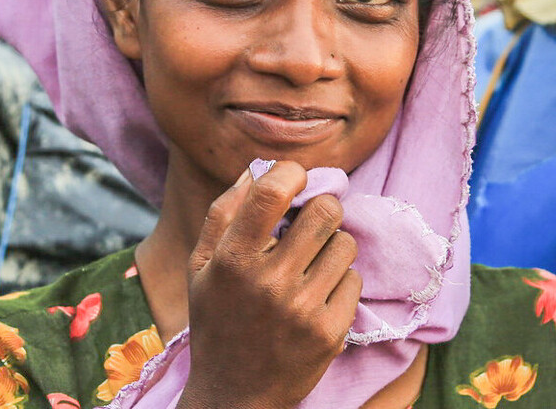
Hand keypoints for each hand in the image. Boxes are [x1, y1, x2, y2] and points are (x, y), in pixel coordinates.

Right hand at [178, 161, 361, 408]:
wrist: (234, 395)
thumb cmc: (217, 322)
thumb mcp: (201, 268)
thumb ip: (224, 213)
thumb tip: (256, 169)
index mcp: (232, 260)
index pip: (272, 191)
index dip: (293, 173)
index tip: (295, 181)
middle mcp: (269, 281)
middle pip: (326, 211)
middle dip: (322, 211)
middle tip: (309, 226)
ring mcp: (303, 309)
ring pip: (346, 244)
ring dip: (332, 248)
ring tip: (310, 267)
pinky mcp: (330, 332)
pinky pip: (354, 280)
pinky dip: (340, 283)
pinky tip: (317, 298)